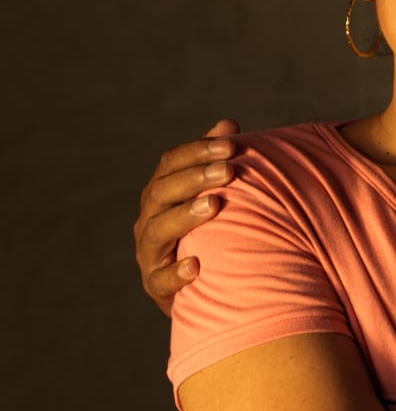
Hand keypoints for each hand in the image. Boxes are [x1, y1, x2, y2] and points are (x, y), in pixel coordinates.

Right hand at [134, 119, 238, 315]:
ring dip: (184, 216)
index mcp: (160, 193)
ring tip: (214, 205)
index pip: (170, 164)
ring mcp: (149, 254)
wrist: (200, 285)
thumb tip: (228, 124)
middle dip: (195, 178)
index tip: (232, 144)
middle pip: (161, 192)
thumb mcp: (209, 194)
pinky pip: (160, 280)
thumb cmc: (207, 230)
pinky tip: (196, 266)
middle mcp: (148, 219)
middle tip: (229, 170)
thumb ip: (215, 161)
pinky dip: (176, 273)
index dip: (198, 151)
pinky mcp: (156, 287)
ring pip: (157, 231)